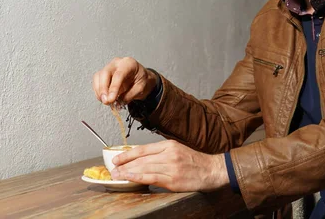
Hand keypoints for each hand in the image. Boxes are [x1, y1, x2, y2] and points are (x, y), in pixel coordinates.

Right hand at [92, 57, 157, 104]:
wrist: (140, 76)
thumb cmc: (141, 79)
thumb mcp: (141, 88)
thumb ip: (130, 95)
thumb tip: (118, 102)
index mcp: (128, 64)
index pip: (119, 75)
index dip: (113, 88)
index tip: (111, 99)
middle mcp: (117, 63)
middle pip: (105, 73)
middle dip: (103, 89)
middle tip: (106, 101)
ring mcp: (109, 67)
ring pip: (98, 77)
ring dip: (100, 91)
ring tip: (106, 101)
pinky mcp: (103, 74)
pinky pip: (97, 82)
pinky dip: (98, 92)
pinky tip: (104, 98)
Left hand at [110, 140, 229, 191]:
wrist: (212, 170)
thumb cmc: (195, 162)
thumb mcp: (178, 150)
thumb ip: (162, 153)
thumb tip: (142, 159)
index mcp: (169, 145)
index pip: (143, 149)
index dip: (128, 154)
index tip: (117, 159)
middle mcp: (169, 154)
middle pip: (141, 159)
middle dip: (124, 164)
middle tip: (112, 169)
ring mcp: (171, 166)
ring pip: (144, 168)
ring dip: (128, 172)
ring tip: (117, 175)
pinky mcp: (173, 179)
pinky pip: (151, 177)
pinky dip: (138, 178)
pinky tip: (130, 178)